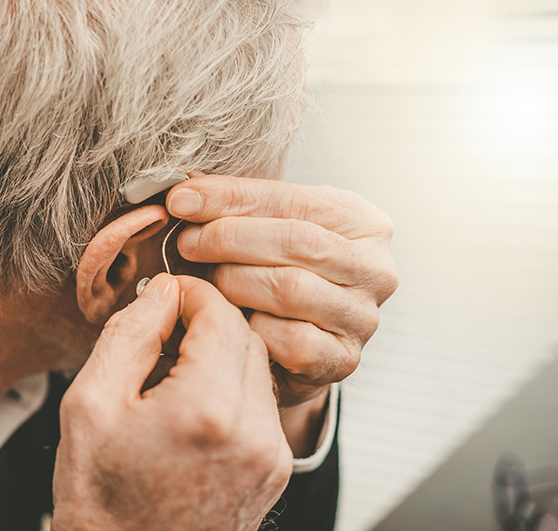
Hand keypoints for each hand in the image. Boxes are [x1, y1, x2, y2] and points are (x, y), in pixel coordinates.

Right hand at [52, 274, 291, 530]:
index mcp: (207, 408)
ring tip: (171, 373)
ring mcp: (271, 455)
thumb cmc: (100, 498)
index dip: (190, 293)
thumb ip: (130, 333)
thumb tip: (162, 291)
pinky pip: (262, 403)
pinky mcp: (274, 470)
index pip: (220, 314)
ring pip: (257, 367)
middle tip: (162, 332)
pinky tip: (191, 404)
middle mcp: (254, 432)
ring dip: (220, 353)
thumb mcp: (90, 403)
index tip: (164, 296)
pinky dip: (232, 387)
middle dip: (206, 321)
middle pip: (245, 336)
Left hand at [167, 176, 397, 409]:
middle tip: (187, 243)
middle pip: (297, 242)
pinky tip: (237, 320)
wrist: (292, 343)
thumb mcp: (265, 227)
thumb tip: (185, 197)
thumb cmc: (278, 273)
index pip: (294, 200)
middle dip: (229, 239)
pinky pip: (290, 340)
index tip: (182, 201)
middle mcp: (375, 269)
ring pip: (290, 289)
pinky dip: (253, 328)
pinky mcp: (343, 359)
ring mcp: (362, 318)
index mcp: (364, 223)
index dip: (232, 198)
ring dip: (234, 282)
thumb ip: (233, 205)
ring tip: (207, 280)